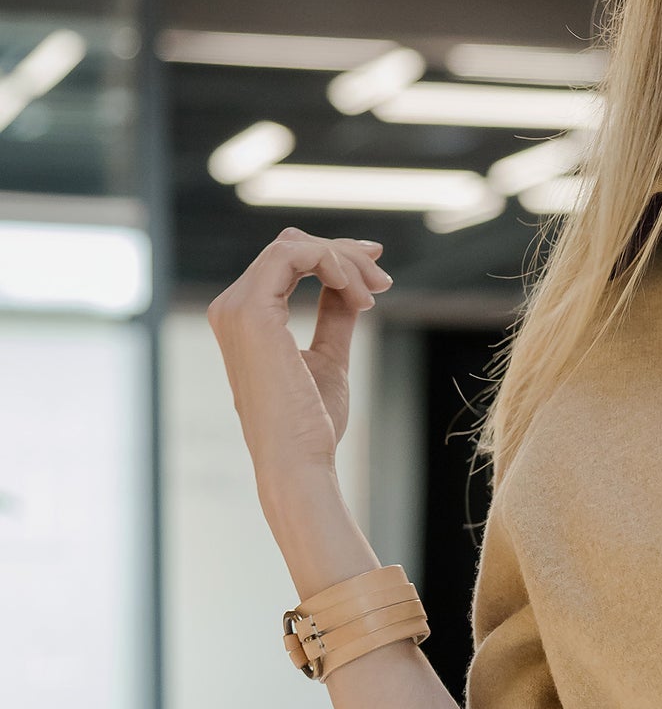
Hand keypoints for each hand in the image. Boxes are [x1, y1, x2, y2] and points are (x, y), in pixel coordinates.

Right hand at [206, 229, 390, 491]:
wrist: (300, 462)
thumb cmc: (310, 424)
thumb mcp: (328, 357)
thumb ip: (332, 316)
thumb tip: (347, 287)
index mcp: (244, 320)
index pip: (284, 262)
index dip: (333, 257)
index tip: (377, 277)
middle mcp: (230, 309)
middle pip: (289, 247)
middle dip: (344, 256)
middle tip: (383, 281)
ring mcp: (235, 308)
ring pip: (292, 246)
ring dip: (344, 261)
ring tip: (375, 293)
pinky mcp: (250, 311)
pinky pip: (291, 254)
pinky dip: (332, 263)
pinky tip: (357, 293)